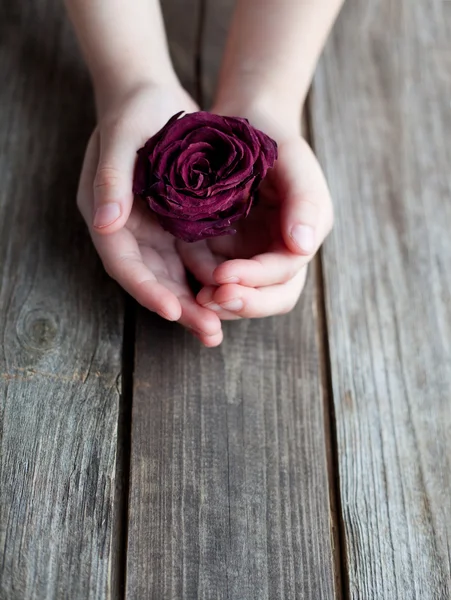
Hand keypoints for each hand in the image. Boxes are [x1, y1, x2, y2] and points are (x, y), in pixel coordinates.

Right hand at [77, 82, 222, 346]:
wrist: (152, 94)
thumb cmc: (133, 110)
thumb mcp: (119, 138)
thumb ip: (110, 180)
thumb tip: (104, 225)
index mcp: (105, 215)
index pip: (123, 263)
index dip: (146, 289)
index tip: (174, 311)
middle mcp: (127, 230)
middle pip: (151, 279)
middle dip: (179, 308)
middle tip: (209, 333)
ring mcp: (152, 230)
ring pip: (173, 276)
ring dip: (195, 303)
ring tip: (219, 329)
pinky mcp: (176, 225)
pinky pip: (190, 260)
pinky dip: (206, 280)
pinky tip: (230, 296)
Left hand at [177, 101, 333, 319]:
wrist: (245, 123)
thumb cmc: (274, 139)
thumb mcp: (295, 162)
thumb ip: (305, 202)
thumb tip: (302, 247)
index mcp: (303, 236)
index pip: (285, 273)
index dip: (256, 281)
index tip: (224, 277)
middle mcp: (281, 252)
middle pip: (271, 297)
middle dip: (243, 303)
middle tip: (210, 300)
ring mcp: (253, 254)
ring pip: (244, 294)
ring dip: (221, 301)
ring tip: (196, 299)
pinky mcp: (226, 249)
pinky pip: (214, 275)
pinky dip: (202, 279)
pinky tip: (186, 272)